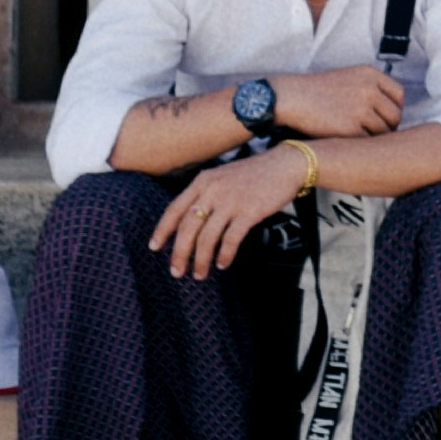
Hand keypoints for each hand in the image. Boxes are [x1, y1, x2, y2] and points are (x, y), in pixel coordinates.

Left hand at [153, 147, 315, 276]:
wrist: (286, 165)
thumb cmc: (255, 174)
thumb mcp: (223, 177)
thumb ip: (206, 194)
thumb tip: (191, 224)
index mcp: (203, 181)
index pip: (175, 209)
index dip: (162, 230)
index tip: (154, 248)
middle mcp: (212, 190)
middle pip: (187, 228)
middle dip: (179, 253)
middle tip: (176, 271)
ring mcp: (231, 200)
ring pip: (207, 237)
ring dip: (200, 260)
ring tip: (200, 274)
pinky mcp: (249, 211)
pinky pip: (230, 239)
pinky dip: (224, 255)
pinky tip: (223, 264)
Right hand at [269, 66, 409, 140]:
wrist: (292, 97)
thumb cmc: (318, 90)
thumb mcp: (349, 77)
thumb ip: (372, 88)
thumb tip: (394, 111)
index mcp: (370, 74)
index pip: (399, 95)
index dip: (395, 109)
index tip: (387, 117)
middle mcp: (369, 89)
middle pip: (395, 116)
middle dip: (388, 127)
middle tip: (376, 133)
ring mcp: (361, 109)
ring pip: (384, 132)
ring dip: (374, 138)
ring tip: (359, 138)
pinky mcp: (351, 128)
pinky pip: (368, 142)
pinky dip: (361, 145)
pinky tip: (350, 142)